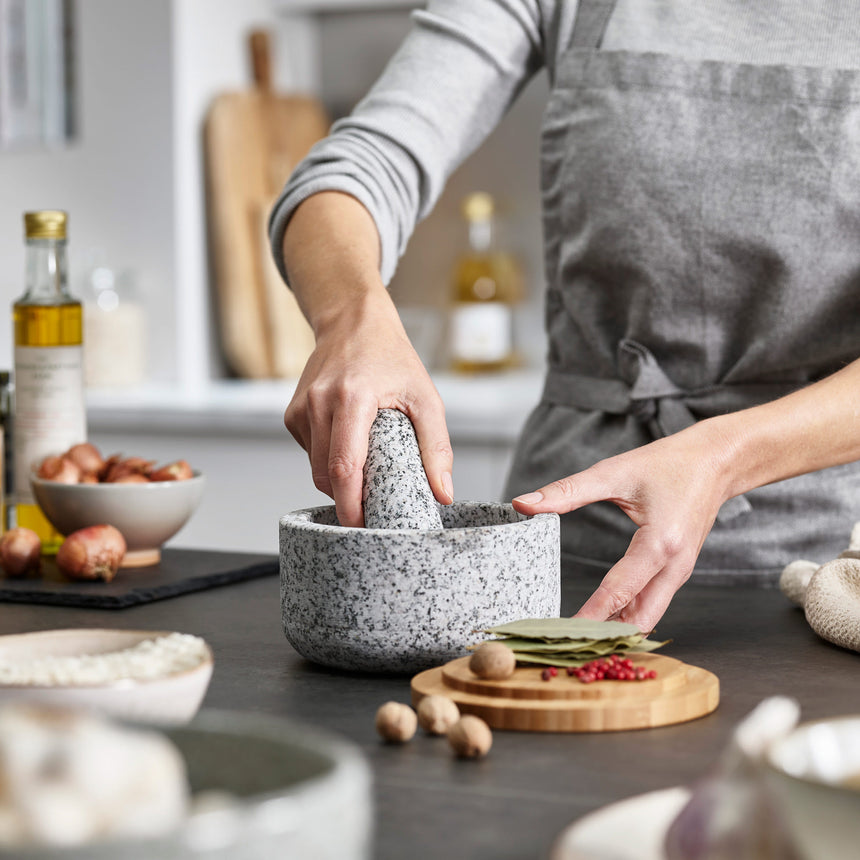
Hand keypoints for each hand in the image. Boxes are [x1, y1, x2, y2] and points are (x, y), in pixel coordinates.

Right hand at [284, 293, 453, 527]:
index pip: (344, 466)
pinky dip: (329, 459)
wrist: (353, 322)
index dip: (350, 504)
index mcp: (351, 398)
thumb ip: (436, 446)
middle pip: (325, 474)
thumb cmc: (392, 358)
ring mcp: (300, 408)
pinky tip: (349, 442)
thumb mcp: (425, 397)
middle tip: (373, 509)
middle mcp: (319, 403)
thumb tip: (443, 493)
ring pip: (316, 467)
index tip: (362, 527)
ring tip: (367, 466)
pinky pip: (311, 453)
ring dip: (339, 479)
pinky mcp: (292, 414)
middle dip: (347, 499)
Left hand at [511, 423, 733, 631]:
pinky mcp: (678, 571)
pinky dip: (629, 616)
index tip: (563, 633)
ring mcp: (680, 572)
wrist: (716, 461)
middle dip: (604, 635)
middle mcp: (675, 566)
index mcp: (660, 544)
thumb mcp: (613, 473)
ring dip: (616, 629)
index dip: (589, 616)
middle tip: (566, 643)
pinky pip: (653, 603)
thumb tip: (524, 503)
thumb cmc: (669, 464)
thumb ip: (567, 491)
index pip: (619, 592)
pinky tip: (603, 620)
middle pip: (640, 620)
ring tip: (578, 638)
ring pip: (648, 616)